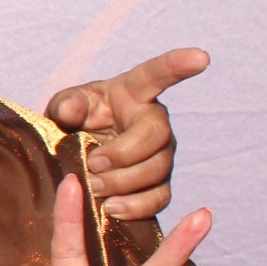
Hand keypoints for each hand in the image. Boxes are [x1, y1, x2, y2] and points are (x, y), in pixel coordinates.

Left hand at [46, 46, 205, 222]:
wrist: (77, 152)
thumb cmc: (76, 119)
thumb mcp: (65, 106)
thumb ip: (66, 105)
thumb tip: (70, 110)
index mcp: (133, 93)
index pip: (157, 74)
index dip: (178, 65)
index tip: (201, 57)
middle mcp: (155, 121)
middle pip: (156, 137)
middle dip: (124, 153)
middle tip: (92, 165)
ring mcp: (162, 153)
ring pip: (157, 170)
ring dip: (124, 182)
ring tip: (96, 187)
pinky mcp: (159, 182)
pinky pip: (159, 198)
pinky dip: (136, 206)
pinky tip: (113, 208)